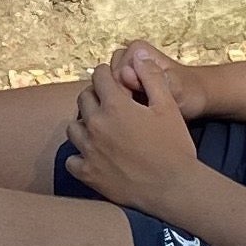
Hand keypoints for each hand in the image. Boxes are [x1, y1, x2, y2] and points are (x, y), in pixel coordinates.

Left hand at [65, 58, 207, 221]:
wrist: (173, 187)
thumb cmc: (174, 146)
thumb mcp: (168, 106)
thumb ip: (151, 78)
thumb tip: (138, 58)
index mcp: (115, 106)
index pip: (99, 77)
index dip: (105, 74)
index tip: (110, 78)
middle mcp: (96, 125)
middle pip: (83, 100)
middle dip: (95, 96)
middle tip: (107, 103)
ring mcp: (89, 150)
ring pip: (73, 128)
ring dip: (84, 124)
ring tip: (99, 128)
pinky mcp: (87, 173)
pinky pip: (71, 159)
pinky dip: (78, 155)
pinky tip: (92, 155)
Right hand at [110, 38, 204, 120]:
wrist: (196, 97)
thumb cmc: (188, 92)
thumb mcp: (175, 88)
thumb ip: (152, 80)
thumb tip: (125, 75)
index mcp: (136, 49)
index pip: (112, 76)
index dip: (124, 93)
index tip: (144, 103)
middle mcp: (127, 55)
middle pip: (105, 83)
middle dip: (119, 98)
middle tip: (142, 108)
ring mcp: (123, 69)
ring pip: (105, 91)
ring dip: (119, 103)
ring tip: (140, 110)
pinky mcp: (123, 82)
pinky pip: (109, 96)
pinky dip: (118, 106)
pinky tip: (134, 113)